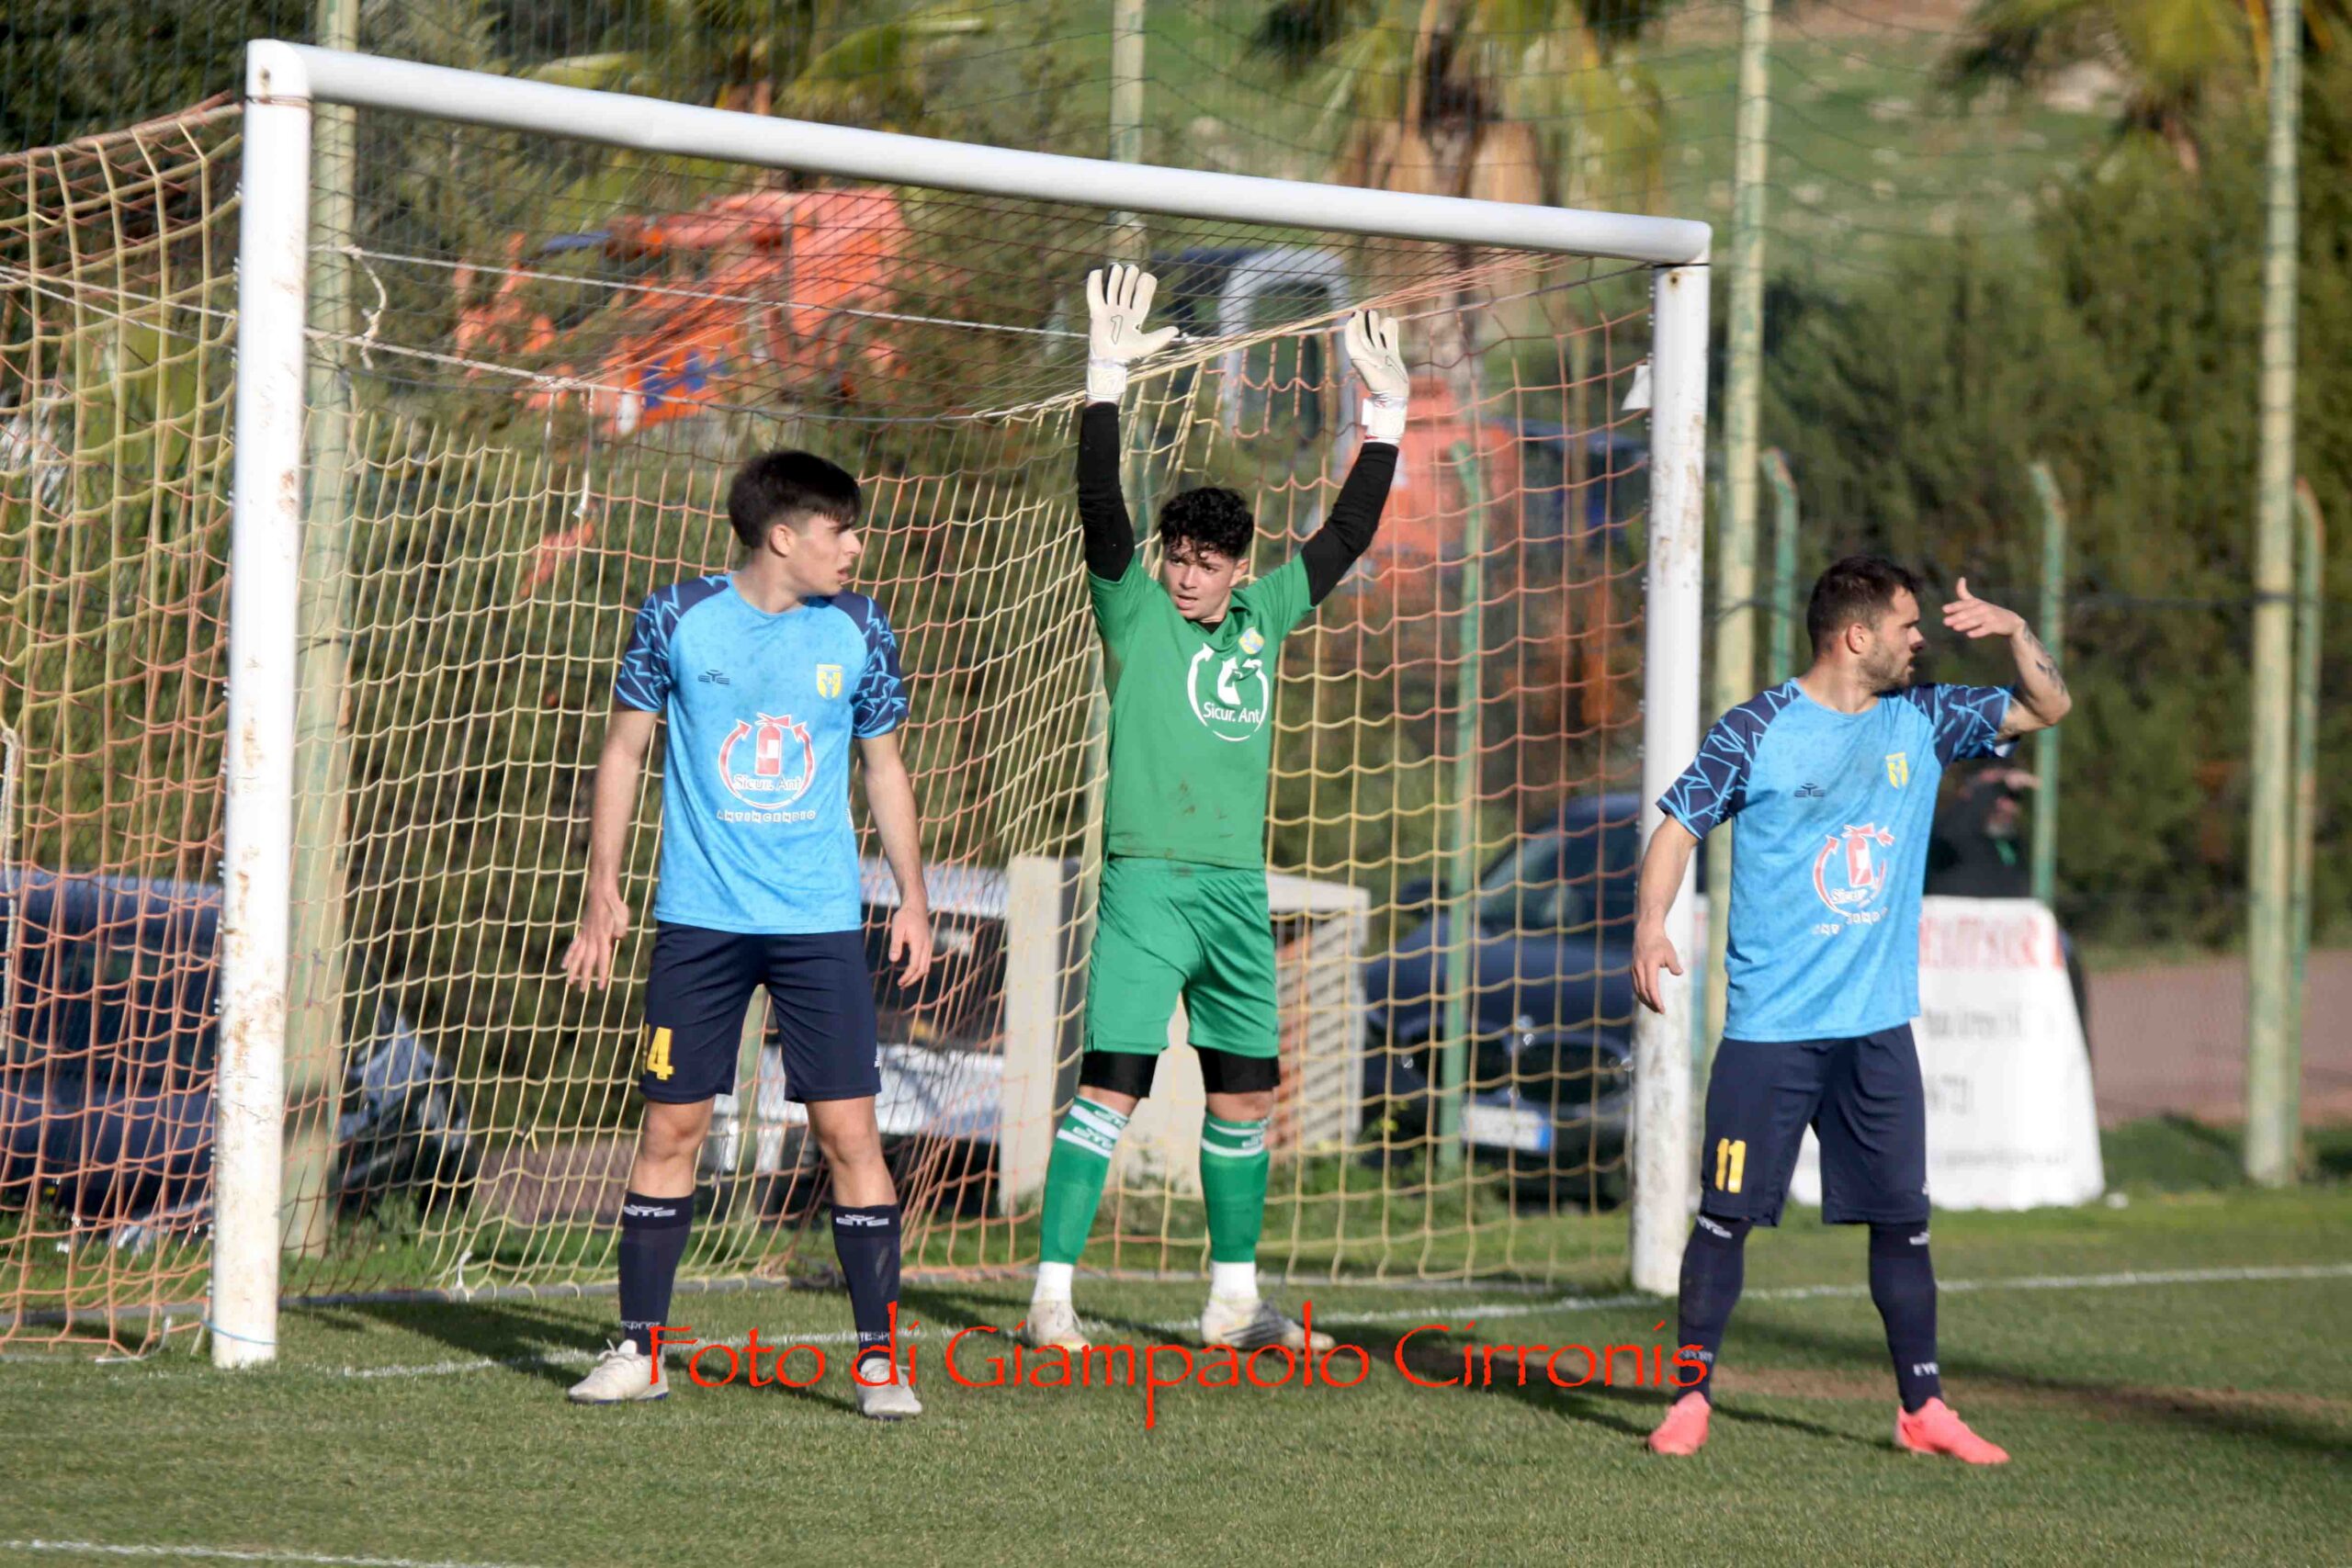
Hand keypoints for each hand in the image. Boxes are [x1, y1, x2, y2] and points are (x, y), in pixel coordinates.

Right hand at [563, 884, 629, 991]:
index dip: (602, 974)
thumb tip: (616, 938)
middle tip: (582, 991)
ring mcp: (585, 936)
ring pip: (578, 956)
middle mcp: (592, 939)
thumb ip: (620, 929)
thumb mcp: (623, 917)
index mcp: (603, 938)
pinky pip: (574, 947)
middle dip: (585, 977)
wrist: (602, 893)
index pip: (603, 960)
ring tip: (569, 983)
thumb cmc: (616, 906)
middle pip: (587, 961)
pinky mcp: (582, 932)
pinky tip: (564, 966)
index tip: (600, 988)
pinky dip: (569, 957)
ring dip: (574, 970)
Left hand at [889, 903, 934, 986]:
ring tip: (906, 980)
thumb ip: (895, 944)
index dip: (907, 976)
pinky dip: (920, 968)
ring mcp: (929, 945)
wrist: (916, 906)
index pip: (915, 966)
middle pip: (923, 969)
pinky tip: (911, 969)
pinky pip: (927, 961)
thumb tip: (893, 961)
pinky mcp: (928, 944)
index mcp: (919, 944)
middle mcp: (927, 946)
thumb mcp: (897, 928)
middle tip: (901, 985)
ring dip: (917, 975)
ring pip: (926, 966)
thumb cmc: (905, 916)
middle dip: (912, 979)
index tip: (899, 982)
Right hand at [1085, 263, 1177, 403]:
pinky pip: (1094, 294)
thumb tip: (1176, 330)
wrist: (1109, 360)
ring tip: (1117, 268)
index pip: (1141, 295)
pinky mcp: (1097, 312)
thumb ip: (1161, 337)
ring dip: (1115, 276)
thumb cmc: (1129, 353)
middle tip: (1130, 271)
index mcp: (1136, 315)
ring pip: (1112, 287)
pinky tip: (1098, 272)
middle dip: (1129, 277)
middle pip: (1127, 287)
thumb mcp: (1148, 345)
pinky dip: (1094, 282)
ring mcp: (1109, 311)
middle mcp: (1123, 311)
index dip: (1145, 284)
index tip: (1145, 277)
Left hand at [1345, 308, 1407, 441]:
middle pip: (1364, 334)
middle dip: (1363, 322)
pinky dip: (1391, 330)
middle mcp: (1370, 354)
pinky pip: (1391, 339)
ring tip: (1373, 312)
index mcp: (1360, 356)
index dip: (1353, 326)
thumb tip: (1351, 331)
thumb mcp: (1364, 365)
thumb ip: (1357, 349)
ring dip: (1374, 324)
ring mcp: (1381, 355)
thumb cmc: (1377, 382)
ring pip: (1376, 335)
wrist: (1393, 395)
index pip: (1353, 337)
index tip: (1355, 315)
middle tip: (1363, 310)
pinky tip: (1391, 320)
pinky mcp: (1392, 356)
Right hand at [1630, 923, 1682, 1014]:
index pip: (1651, 987)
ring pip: (1637, 990)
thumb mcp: (1670, 952)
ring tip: (1654, 1008)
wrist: (1646, 933)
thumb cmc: (1660, 943)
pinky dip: (1641, 994)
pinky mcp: (1633, 970)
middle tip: (1660, 1011)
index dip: (1656, 1000)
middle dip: (1651, 1003)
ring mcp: (1634, 970)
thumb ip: (1674, 964)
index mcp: (1648, 965)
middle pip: (1643, 991)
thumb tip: (1679, 973)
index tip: (1662, 1009)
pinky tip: (1647, 999)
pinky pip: (1635, 985)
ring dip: (1645, 1000)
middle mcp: (1639, 969)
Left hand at [1942, 577, 2024, 639]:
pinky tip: (1969, 634)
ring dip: (1966, 624)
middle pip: (1969, 612)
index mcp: (1978, 602)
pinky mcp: (1996, 625)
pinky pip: (1986, 629)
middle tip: (1945, 622)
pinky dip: (1978, 631)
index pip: (1965, 603)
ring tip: (1955, 628)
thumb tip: (1961, 578)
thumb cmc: (1990, 612)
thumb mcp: (1978, 602)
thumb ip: (1965, 594)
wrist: (2011, 621)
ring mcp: (1991, 616)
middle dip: (1957, 617)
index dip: (1955, 606)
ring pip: (1977, 620)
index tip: (1944, 609)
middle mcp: (1984, 608)